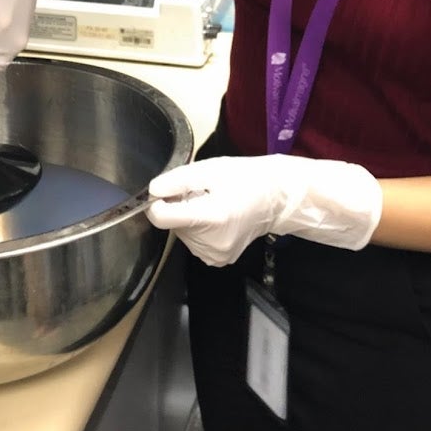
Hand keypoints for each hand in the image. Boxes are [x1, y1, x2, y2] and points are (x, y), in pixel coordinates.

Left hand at [145, 154, 382, 266]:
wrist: (277, 198)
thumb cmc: (246, 179)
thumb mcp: (211, 169)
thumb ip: (178, 180)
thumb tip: (152, 192)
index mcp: (211, 217)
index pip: (161, 218)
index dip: (158, 203)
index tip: (168, 192)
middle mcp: (211, 242)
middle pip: (173, 226)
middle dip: (181, 209)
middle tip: (204, 195)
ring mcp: (215, 255)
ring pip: (183, 235)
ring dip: (190, 221)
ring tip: (214, 206)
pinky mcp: (218, 261)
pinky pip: (195, 244)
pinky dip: (200, 232)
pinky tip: (218, 220)